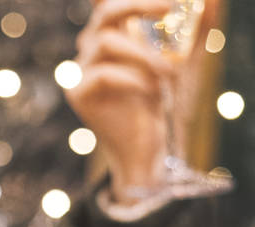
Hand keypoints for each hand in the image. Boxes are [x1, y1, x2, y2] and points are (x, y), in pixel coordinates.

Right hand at [66, 0, 216, 201]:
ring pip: (106, 42)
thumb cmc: (161, 101)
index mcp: (111, 38)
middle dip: (137, 5)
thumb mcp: (182, 60)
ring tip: (168, 73)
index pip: (107, 5)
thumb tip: (214, 1)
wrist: (146, 145)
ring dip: (144, 54)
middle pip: (104, 14)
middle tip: (170, 8)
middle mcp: (91, 51)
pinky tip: (151, 90)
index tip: (166, 1)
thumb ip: (195, 30)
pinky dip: (133, 79)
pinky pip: (104, 74)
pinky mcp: (79, 94)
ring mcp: (80, 72)